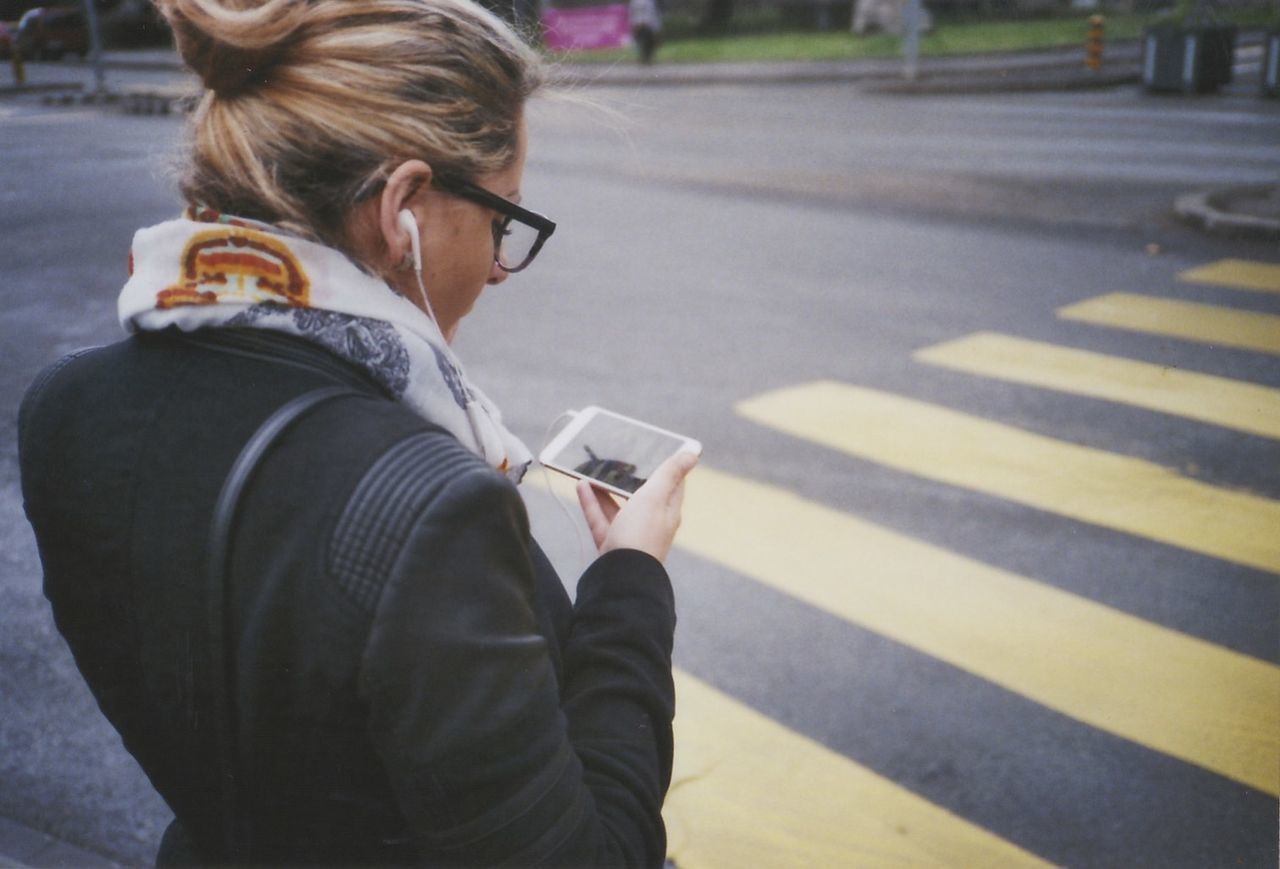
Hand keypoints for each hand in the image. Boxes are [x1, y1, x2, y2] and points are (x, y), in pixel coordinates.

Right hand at [576, 448, 698, 562]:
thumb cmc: (641, 534)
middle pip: (641, 495)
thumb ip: (670, 473)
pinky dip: (591, 502)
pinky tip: (581, 486)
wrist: (620, 576)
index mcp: (667, 511)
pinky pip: (599, 518)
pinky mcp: (610, 543)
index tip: (655, 449)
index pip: (672, 484)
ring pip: (617, 505)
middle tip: (617, 457)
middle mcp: (650, 523)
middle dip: (629, 476)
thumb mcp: (656, 496)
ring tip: (592, 470)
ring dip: (605, 487)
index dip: (666, 467)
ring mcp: (629, 534)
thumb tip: (693, 453)